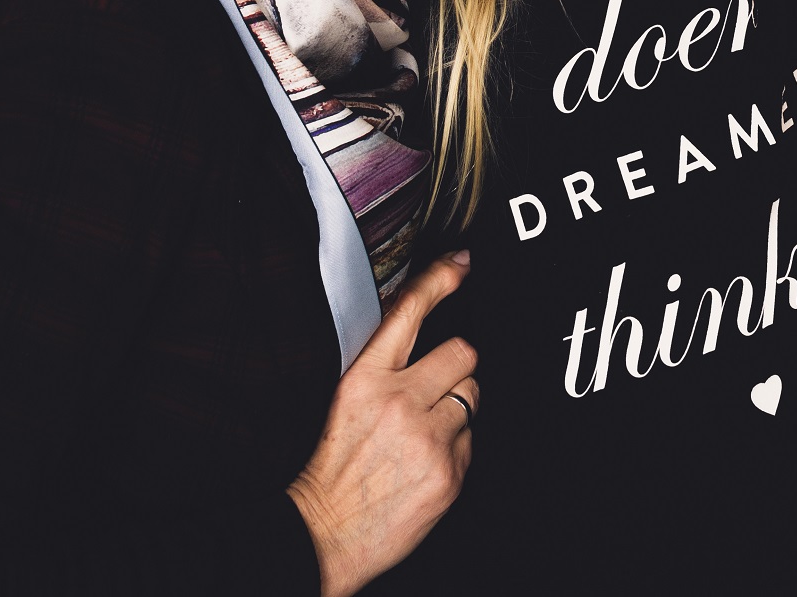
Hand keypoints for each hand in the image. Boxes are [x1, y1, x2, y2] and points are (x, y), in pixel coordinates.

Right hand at [286, 251, 479, 596]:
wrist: (322, 534)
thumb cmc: (331, 470)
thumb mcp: (346, 403)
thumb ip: (385, 371)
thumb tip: (426, 346)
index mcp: (365, 379)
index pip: (408, 312)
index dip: (439, 280)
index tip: (460, 262)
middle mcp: (399, 401)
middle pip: (464, 351)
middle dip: (458, 367)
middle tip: (438, 390)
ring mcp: (429, 436)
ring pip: (473, 395)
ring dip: (458, 409)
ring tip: (427, 434)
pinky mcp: (450, 470)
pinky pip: (474, 439)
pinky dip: (458, 448)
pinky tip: (429, 463)